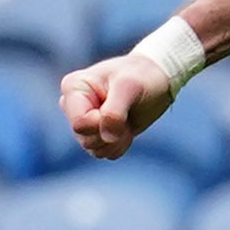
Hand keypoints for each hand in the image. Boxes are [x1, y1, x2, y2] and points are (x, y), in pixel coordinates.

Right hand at [58, 54, 174, 160]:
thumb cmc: (142, 76)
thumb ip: (114, 112)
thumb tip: (107, 138)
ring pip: (93, 149)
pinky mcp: (96, 133)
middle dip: (110, 133)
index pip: (79, 123)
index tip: (119, 109)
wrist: (157, 79)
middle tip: (126, 113)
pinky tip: (127, 128)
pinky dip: (119, 145)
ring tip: (127, 120)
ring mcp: (84, 121)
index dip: (102, 124)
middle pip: (85, 139)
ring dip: (116, 141)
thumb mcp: (129, 86)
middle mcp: (73, 105)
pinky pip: (104, 153)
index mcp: (73, 87)